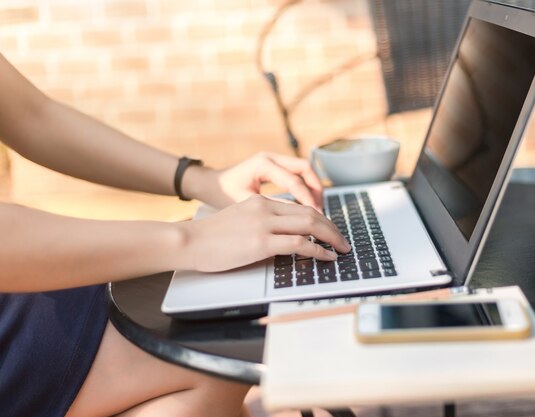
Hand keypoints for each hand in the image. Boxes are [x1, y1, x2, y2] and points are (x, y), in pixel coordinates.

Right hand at [175, 194, 350, 272]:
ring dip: (331, 238)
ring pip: (310, 225)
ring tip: (342, 249)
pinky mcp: (260, 243)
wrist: (188, 241)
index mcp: (261, 203)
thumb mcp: (239, 221)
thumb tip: (284, 237)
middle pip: (310, 213)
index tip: (329, 230)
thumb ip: (261, 223)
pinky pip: (299, 244)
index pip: (299, 207)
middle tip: (343, 241)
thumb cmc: (210, 238)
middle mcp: (265, 209)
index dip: (320, 219)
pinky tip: (326, 257)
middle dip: (332, 228)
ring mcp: (264, 225)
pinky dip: (318, 251)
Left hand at [183, 152, 322, 209]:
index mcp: (262, 164)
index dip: (308, 202)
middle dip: (317, 192)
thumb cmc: (220, 195)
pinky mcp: (273, 166)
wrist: (206, 184)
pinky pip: (296, 173)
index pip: (295, 182)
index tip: (316, 219)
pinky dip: (305, 187)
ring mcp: (272, 159)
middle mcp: (270, 157)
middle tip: (322, 214)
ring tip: (318, 210)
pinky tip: (306, 206)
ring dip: (313, 189)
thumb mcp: (245, 204)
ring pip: (304, 170)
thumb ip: (271, 209)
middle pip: (306, 169)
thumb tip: (296, 221)